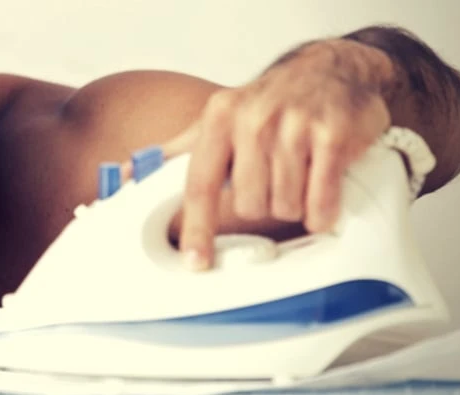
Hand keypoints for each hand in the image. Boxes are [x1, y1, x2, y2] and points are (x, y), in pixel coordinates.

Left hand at [177, 53, 390, 269]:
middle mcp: (252, 119)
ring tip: (300, 174)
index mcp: (218, 118)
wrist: (332, 68)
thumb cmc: (269, 102)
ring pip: (284, 205)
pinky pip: (321, 200)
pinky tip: (322, 192)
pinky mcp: (332, 135)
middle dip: (261, 202)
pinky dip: (323, 209)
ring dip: (294, 203)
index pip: (200, 184)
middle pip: (247, 204)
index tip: (196, 260)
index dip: (197, 227)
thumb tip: (128, 175)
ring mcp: (294, 125)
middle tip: (273, 178)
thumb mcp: (217, 118)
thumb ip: (175, 151)